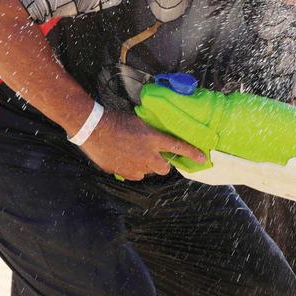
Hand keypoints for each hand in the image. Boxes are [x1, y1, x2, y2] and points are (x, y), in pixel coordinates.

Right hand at [78, 109, 206, 180]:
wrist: (94, 129)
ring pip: (149, 171)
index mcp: (152, 138)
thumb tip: (155, 137)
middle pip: (165, 168)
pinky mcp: (125, 172)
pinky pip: (135, 175)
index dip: (192, 153)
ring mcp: (136, 165)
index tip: (202, 159)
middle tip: (154, 155)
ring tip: (134, 154)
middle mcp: (148, 154)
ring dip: (146, 165)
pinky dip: (133, 169)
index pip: (178, 146)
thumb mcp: (138, 120)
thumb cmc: (115, 120)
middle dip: (162, 164)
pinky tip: (124, 159)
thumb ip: (150, 132)